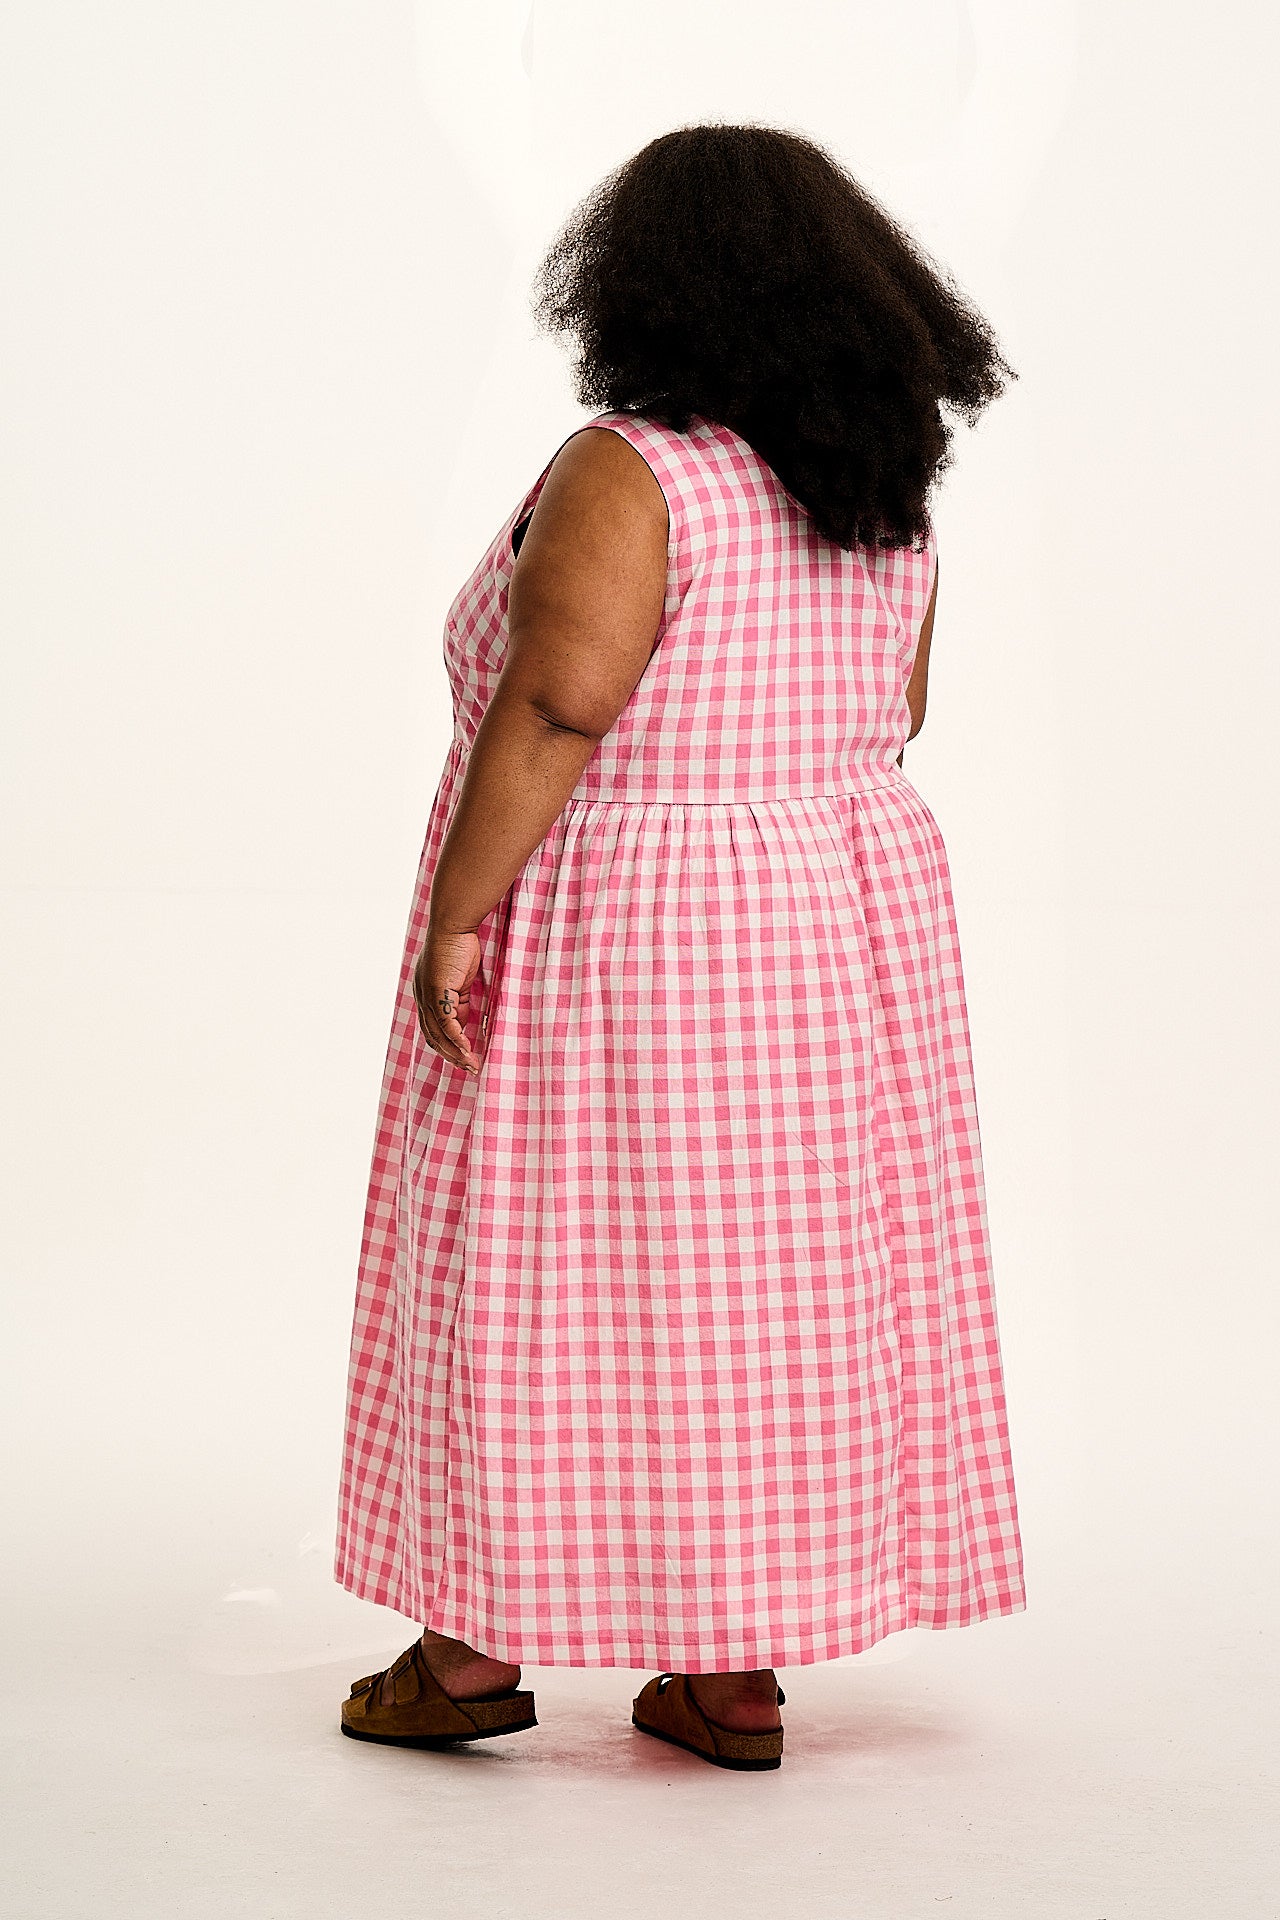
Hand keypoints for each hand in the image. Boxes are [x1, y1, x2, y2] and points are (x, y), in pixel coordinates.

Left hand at [412, 922, 483, 1074]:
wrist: (453, 925)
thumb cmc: (458, 947)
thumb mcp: (460, 981)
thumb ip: (460, 1002)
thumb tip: (463, 1025)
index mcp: (425, 995)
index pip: (432, 1029)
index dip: (446, 1046)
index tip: (463, 1058)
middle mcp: (421, 998)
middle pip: (433, 1037)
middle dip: (451, 1056)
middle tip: (469, 1069)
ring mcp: (426, 996)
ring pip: (439, 1035)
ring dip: (455, 1053)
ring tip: (471, 1065)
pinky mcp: (436, 992)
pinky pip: (446, 1023)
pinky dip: (456, 1039)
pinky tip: (468, 1049)